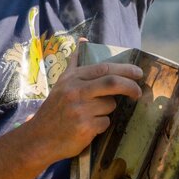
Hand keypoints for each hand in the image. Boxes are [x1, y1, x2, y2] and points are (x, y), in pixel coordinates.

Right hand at [23, 56, 142, 164]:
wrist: (39, 138)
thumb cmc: (55, 109)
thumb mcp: (61, 83)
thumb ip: (74, 63)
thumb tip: (83, 40)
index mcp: (72, 78)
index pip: (104, 68)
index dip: (125, 69)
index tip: (137, 73)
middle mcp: (75, 91)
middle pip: (112, 83)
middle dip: (130, 86)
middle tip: (138, 92)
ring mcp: (80, 109)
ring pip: (110, 106)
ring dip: (108, 110)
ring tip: (92, 114)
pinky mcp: (84, 127)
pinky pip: (105, 123)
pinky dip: (101, 124)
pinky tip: (88, 126)